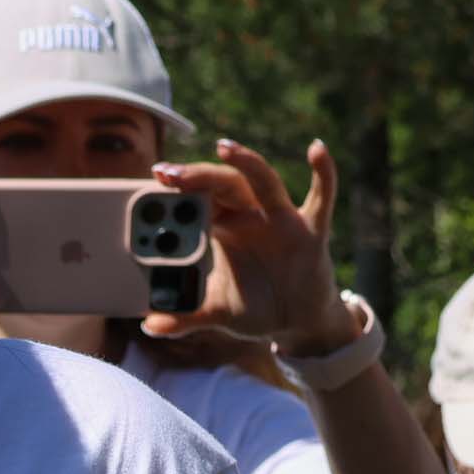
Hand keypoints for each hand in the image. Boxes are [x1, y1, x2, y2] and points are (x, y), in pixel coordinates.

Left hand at [143, 139, 352, 353]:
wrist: (295, 322)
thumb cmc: (255, 307)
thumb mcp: (216, 312)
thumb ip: (185, 317)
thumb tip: (150, 326)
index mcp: (226, 229)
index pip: (200, 200)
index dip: (179, 189)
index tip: (155, 177)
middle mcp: (252, 217)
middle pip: (224, 185)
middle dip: (197, 176)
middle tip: (168, 173)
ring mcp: (282, 221)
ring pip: (264, 182)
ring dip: (245, 163)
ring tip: (223, 148)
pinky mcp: (311, 231)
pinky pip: (321, 198)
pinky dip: (323, 173)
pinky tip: (316, 148)